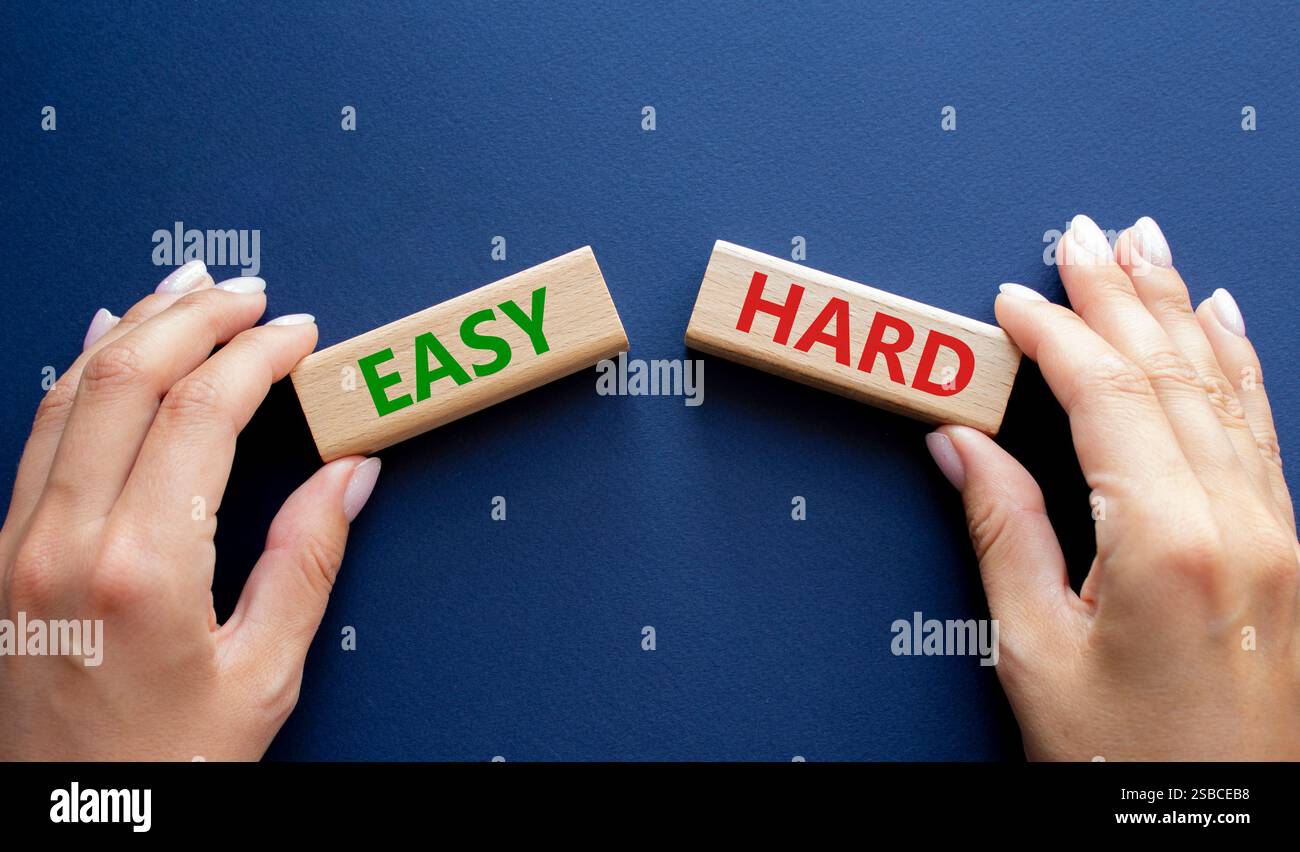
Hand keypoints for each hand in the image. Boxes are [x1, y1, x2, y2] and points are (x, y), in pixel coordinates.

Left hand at [0, 262, 380, 759]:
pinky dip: (78, 373)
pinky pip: (37, 433)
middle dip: (195, 317)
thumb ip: (305, 562)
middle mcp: (62, 542)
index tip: (298, 333)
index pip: (201, 413)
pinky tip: (103, 343)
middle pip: (126, 378)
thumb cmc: (168, 770)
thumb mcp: (262, 677)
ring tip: (186, 290)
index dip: (257, 356)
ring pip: (69, 392)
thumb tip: (348, 476)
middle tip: (251, 293)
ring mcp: (16, 546)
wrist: (68, 830)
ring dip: (133, 327)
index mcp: (141, 570)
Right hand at [926, 215, 1298, 759]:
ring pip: (1226, 388)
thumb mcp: (1034, 653)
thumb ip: (1002, 532)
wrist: (1222, 827)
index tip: (1017, 298)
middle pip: (1173, 372)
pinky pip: (1263, 429)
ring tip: (1152, 247)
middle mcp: (1240, 526)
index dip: (1058, 333)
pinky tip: (1229, 323)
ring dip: (1183, 309)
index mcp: (1166, 544)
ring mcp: (1279, 536)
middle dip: (1124, 293)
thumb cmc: (1128, 764)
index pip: (1108, 395)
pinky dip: (1240, 364)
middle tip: (1086, 233)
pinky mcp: (1291, 552)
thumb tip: (963, 446)